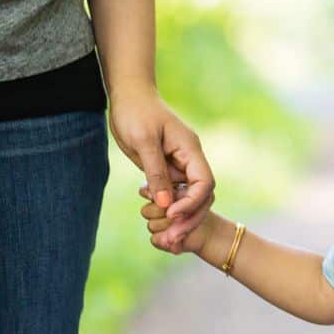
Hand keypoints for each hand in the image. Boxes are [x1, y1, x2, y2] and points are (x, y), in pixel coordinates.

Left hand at [109, 83, 214, 248]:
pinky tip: (158, 221)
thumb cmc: (135, 112)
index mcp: (191, 150)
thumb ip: (156, 173)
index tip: (172, 215)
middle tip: (171, 238)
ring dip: (180, 218)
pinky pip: (174, 193)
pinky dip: (169, 209)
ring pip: (189, 197)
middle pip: (202, 195)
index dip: (192, 202)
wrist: (128, 95)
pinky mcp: (167, 168)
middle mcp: (190, 159)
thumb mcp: (143, 142)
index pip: (204, 183)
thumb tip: (167, 205)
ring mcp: (180, 165)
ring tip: (166, 237)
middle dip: (189, 217)